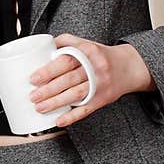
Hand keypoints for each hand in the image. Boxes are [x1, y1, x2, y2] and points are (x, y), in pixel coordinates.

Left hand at [28, 34, 153, 126]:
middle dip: (48, 90)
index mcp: (87, 52)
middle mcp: (94, 68)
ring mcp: (100, 84)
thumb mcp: (85, 43)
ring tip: (40, 108)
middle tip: (32, 96)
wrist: (130, 66)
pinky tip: (59, 121)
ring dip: (56, 103)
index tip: (33, 78)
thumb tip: (40, 47)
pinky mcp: (103, 98)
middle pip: (69, 80)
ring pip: (76, 95)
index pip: (66, 61)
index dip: (49, 70)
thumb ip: (64, 42)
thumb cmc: (101, 55)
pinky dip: (72, 116)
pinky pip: (86, 109)